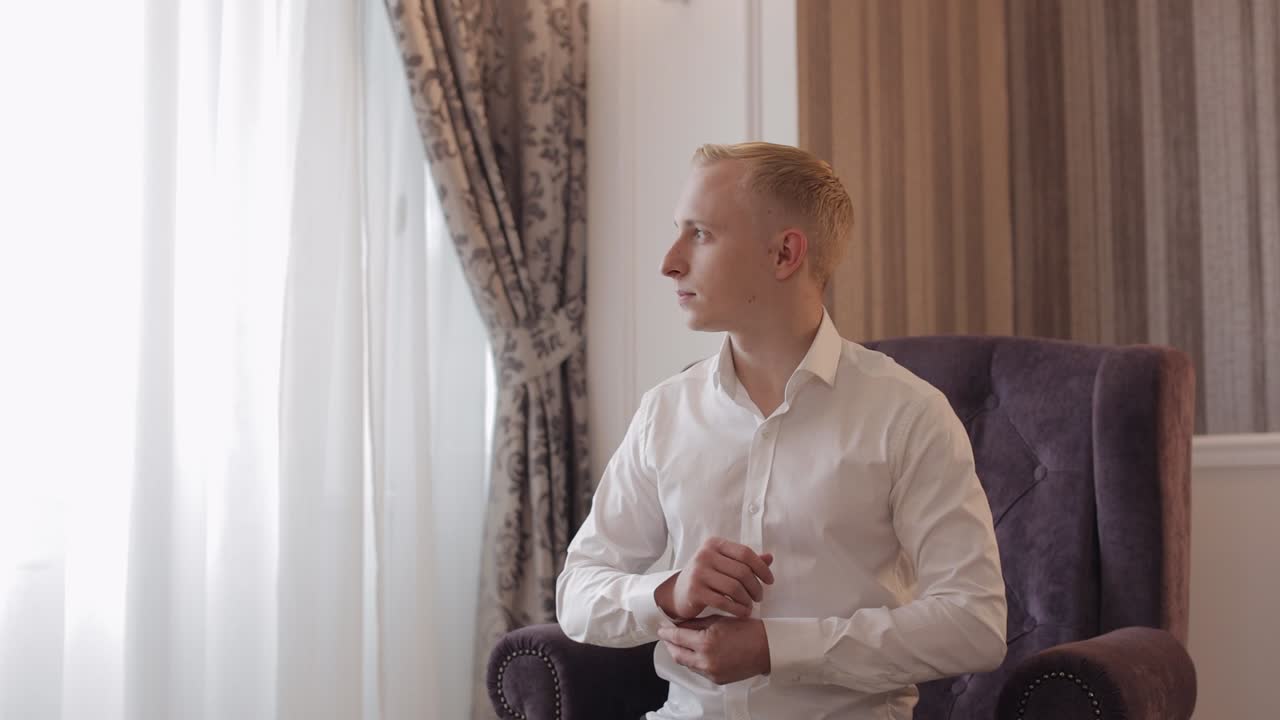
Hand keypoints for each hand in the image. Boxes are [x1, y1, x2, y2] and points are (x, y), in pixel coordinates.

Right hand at [655, 537, 773, 619]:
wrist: (677, 593)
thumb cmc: (705, 577)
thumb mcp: (723, 564)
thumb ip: (745, 561)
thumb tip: (770, 557)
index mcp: (714, 544)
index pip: (745, 553)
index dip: (761, 568)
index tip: (770, 580)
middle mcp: (705, 555)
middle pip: (742, 571)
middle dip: (756, 587)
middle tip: (759, 597)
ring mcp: (699, 573)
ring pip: (735, 588)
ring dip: (747, 600)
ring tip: (750, 605)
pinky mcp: (695, 591)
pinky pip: (724, 602)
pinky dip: (738, 609)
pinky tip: (742, 612)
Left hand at [658, 616, 770, 684]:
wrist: (768, 648)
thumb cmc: (747, 630)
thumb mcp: (719, 621)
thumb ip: (697, 624)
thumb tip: (680, 624)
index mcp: (706, 643)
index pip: (678, 637)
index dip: (667, 632)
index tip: (661, 628)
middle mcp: (706, 661)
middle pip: (677, 654)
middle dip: (669, 644)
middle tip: (666, 636)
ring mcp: (711, 672)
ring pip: (687, 663)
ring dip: (680, 653)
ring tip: (678, 643)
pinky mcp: (717, 679)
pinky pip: (698, 670)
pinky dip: (693, 661)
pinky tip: (694, 652)